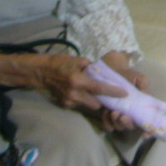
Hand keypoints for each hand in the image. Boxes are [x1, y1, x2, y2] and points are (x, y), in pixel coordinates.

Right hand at [0, 50, 129, 113]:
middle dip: (103, 100)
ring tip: (95, 93)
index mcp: (78, 80)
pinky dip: (82, 100)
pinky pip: (79, 105)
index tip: (125, 93)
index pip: (100, 88)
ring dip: (93, 101)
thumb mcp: (77, 60)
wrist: (40, 72)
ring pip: (88, 105)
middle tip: (109, 94)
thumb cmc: (59, 62)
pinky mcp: (64, 105)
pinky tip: (81, 93)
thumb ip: (91, 68)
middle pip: (97, 103)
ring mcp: (69, 101)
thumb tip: (103, 72)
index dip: (114, 92)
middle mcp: (75, 93)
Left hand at [94, 52, 148, 132]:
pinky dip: (107, 122)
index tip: (145, 133)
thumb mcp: (137, 77)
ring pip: (119, 127)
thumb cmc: (125, 74)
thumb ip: (143, 84)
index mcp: (140, 106)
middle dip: (127, 123)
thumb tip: (145, 94)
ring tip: (113, 113)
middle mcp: (131, 113)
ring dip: (117, 122)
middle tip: (122, 116)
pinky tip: (106, 113)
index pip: (146, 121)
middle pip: (131, 126)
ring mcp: (119, 114)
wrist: (109, 71)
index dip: (148, 130)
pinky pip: (108, 125)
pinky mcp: (108, 114)